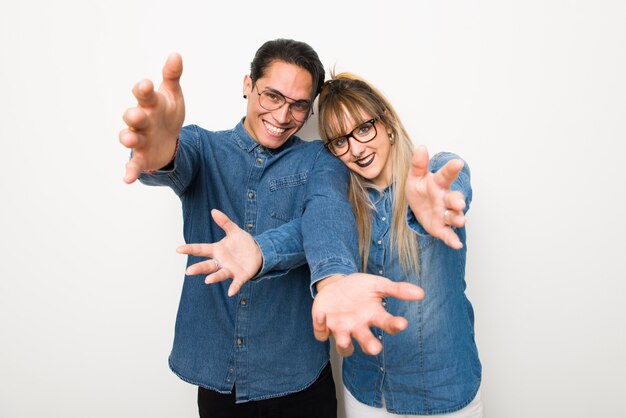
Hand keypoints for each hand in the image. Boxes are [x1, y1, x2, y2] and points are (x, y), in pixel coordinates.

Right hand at [119, 53, 185, 183]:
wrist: (169, 137)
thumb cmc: (166, 112)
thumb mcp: (172, 95)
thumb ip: (172, 76)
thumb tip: (175, 55)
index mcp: (149, 103)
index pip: (142, 94)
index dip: (143, 90)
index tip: (147, 84)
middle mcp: (141, 120)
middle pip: (132, 116)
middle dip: (134, 115)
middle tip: (137, 114)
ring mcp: (139, 138)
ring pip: (129, 138)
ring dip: (128, 138)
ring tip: (130, 140)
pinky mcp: (142, 157)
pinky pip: (134, 164)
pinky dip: (129, 171)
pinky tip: (127, 179)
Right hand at [176, 209, 261, 295]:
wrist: (259, 252)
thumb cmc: (243, 243)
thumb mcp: (234, 231)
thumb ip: (225, 222)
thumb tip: (213, 211)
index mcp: (217, 250)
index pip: (201, 249)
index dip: (190, 249)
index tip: (178, 249)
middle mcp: (221, 261)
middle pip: (207, 265)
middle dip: (198, 268)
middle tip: (188, 271)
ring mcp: (230, 269)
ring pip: (220, 274)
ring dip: (214, 278)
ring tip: (208, 280)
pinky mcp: (241, 276)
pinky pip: (236, 282)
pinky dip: (234, 287)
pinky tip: (231, 292)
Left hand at [312, 274, 423, 355]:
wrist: (335, 284)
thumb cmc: (359, 288)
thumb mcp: (378, 284)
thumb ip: (397, 289)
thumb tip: (421, 293)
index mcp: (374, 317)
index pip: (387, 325)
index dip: (394, 326)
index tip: (402, 323)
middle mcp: (359, 327)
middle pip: (366, 342)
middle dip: (370, 345)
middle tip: (376, 348)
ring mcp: (341, 329)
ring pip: (344, 347)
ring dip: (344, 344)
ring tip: (345, 340)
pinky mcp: (324, 327)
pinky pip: (321, 334)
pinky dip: (320, 327)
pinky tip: (322, 315)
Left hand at [405, 145, 466, 248]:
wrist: (417, 206)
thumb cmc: (420, 189)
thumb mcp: (415, 177)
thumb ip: (418, 164)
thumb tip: (421, 148)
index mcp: (439, 183)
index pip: (446, 174)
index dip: (452, 169)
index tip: (458, 162)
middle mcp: (445, 198)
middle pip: (454, 198)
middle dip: (457, 200)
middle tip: (459, 202)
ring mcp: (444, 213)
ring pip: (453, 215)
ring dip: (457, 218)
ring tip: (461, 221)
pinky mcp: (441, 227)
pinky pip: (448, 233)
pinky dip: (452, 239)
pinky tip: (456, 244)